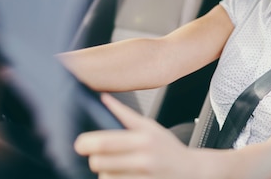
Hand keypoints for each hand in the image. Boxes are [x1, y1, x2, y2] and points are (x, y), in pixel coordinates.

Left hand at [74, 93, 190, 177]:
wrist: (189, 171)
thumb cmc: (168, 148)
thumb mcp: (150, 126)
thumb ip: (125, 114)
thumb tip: (104, 99)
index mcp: (143, 139)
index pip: (103, 143)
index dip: (85, 144)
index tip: (81, 144)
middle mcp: (143, 160)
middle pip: (98, 162)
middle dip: (95, 159)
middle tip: (100, 156)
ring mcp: (142, 178)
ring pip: (104, 178)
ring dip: (106, 173)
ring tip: (119, 168)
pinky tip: (124, 175)